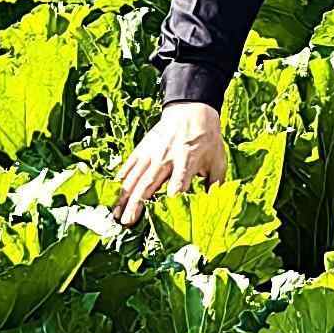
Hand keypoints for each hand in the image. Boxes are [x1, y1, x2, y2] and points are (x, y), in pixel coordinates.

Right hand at [113, 101, 230, 226]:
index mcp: (187, 160)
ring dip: (124, 197)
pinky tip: (115, 195)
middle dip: (137, 204)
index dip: (172, 197)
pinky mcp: (142, 149)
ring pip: (134, 177)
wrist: (191, 110)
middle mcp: (166, 158)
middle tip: (127, 223)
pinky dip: (121, 180)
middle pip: (148, 184)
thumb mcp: (218, 160)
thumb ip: (216, 184)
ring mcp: (151, 153)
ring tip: (116, 215)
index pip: (179, 182)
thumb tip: (213, 206)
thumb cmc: (207, 138)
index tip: (163, 214)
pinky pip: (129, 166)